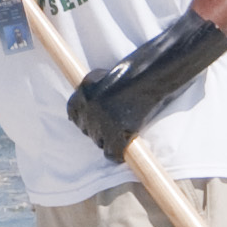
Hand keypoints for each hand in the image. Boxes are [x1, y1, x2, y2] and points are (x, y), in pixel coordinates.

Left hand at [65, 11, 226, 158]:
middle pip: (87, 130)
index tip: (99, 119)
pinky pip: (112, 153)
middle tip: (117, 124)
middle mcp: (89, 107)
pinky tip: (127, 145)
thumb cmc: (134, 73)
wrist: (153, 75)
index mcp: (83, 91)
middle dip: (100, 130)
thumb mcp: (103, 77)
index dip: (87, 119)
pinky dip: (119, 153)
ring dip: (110, 140)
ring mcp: (102, 121)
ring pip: (99, 142)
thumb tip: (74, 117)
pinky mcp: (117, 134)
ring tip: (125, 131)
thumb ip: (90, 94)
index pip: (73, 115)